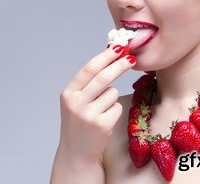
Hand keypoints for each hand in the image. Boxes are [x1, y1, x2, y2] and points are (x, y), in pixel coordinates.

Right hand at [57, 46, 136, 163]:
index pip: (89, 69)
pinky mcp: (102, 125)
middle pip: (103, 77)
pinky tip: (104, 120)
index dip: (105, 56)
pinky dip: (114, 110)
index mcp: (68, 93)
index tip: (118, 47)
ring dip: (111, 97)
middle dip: (119, 65)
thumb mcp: (75, 100)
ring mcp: (89, 115)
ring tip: (100, 110)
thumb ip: (87, 82)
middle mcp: (76, 103)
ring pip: (112, 93)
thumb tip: (109, 55)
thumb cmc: (79, 122)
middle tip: (131, 57)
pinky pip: (117, 107)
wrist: (76, 153)